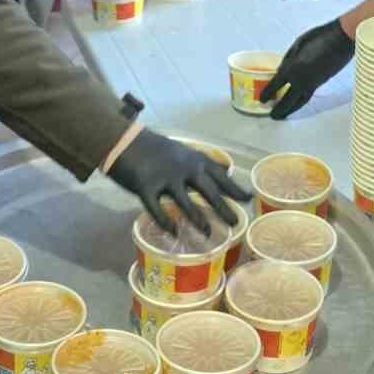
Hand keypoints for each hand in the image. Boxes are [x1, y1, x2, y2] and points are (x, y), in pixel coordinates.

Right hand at [108, 128, 252, 234]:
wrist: (124, 139)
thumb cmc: (156, 148)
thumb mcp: (184, 151)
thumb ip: (204, 162)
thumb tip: (227, 168)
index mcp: (194, 159)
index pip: (220, 175)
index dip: (235, 188)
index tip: (248, 199)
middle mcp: (183, 168)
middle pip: (208, 191)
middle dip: (223, 208)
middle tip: (235, 223)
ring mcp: (164, 178)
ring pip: (185, 203)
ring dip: (198, 220)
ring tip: (207, 233)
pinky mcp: (145, 187)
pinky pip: (157, 209)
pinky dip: (165, 223)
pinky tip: (173, 233)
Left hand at [266, 19, 353, 118]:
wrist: (342, 39)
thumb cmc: (319, 37)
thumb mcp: (298, 44)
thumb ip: (288, 59)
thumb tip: (281, 70)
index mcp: (293, 68)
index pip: (276, 84)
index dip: (268, 93)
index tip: (262, 100)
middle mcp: (302, 80)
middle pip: (288, 100)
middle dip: (280, 109)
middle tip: (272, 116)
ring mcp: (314, 83)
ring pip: (300, 102)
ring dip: (291, 110)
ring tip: (284, 114)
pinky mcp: (322, 83)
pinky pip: (307, 96)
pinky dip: (300, 102)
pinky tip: (297, 102)